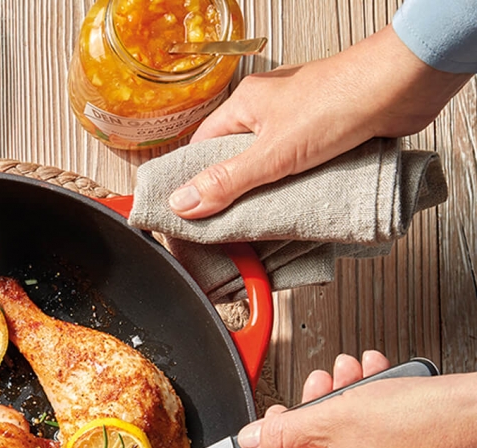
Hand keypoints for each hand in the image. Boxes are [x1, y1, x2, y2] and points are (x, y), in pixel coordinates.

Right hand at [169, 26, 469, 218]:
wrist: (405, 84)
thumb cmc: (342, 99)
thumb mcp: (272, 153)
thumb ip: (227, 181)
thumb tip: (182, 203)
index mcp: (246, 105)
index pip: (201, 147)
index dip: (192, 180)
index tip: (187, 212)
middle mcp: (269, 110)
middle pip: (234, 159)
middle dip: (231, 193)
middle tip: (225, 225)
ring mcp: (298, 121)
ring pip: (267, 165)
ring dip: (266, 193)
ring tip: (260, 220)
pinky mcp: (326, 133)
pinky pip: (297, 167)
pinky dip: (294, 187)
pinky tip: (296, 203)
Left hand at [235, 353, 476, 447]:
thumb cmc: (419, 424)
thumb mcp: (331, 418)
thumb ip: (283, 431)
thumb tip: (252, 440)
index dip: (279, 436)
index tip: (282, 412)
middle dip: (318, 410)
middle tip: (321, 383)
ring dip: (346, 405)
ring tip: (353, 374)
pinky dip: (375, 418)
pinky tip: (379, 385)